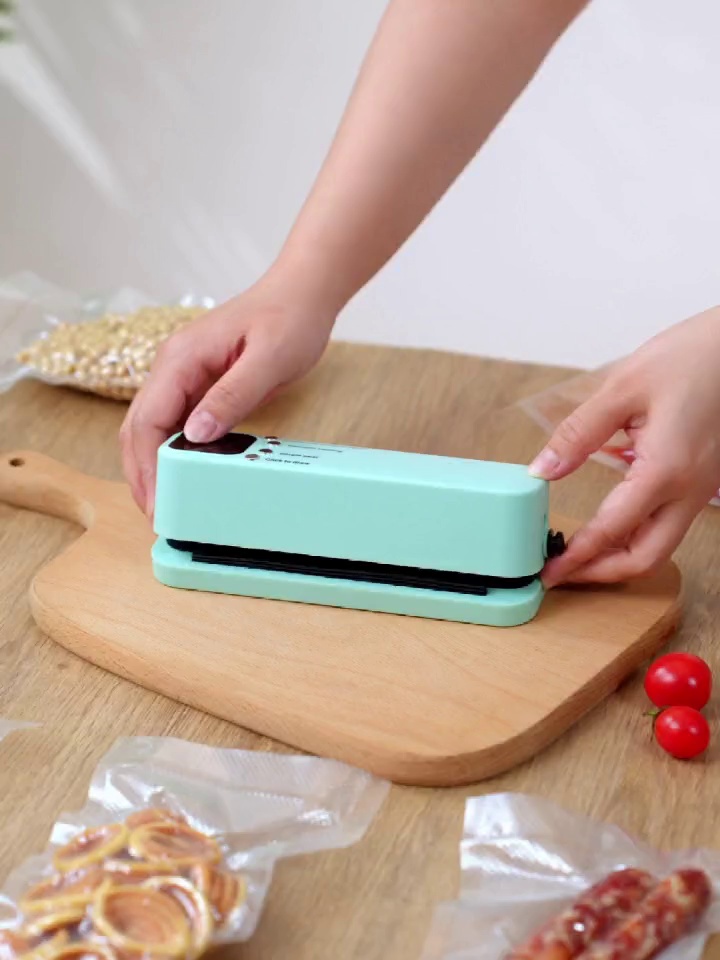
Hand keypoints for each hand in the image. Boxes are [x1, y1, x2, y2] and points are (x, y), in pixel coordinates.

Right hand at [119, 267, 335, 515]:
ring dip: (154, 467)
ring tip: (169, 507)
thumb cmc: (289, 319)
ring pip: (153, 429)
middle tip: (159, 518)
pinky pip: (177, 424)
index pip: (146, 420)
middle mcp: (173, 368)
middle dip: (142, 474)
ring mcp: (184, 376)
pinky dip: (175, 454)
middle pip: (139, 429)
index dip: (147, 465)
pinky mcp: (200, 386)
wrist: (301, 294)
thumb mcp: (268, 361)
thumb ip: (231, 396)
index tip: (158, 502)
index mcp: (180, 359)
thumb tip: (194, 435)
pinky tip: (188, 479)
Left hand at [529, 306, 719, 585]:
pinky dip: (638, 535)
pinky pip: (670, 523)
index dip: (576, 557)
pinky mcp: (704, 481)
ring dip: (620, 557)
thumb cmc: (693, 356)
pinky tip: (612, 525)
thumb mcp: (624, 388)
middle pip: (645, 558)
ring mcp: (701, 489)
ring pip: (661, 545)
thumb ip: (579, 433)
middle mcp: (689, 489)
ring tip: (581, 554)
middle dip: (601, 574)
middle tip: (563, 574)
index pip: (611, 530)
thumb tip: (543, 469)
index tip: (548, 572)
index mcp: (665, 469)